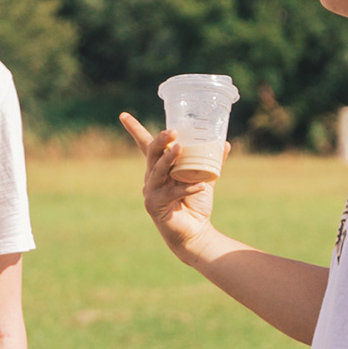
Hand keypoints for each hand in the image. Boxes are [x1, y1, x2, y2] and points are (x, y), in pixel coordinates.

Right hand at [118, 113, 225, 257]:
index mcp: (159, 168)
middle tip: (173, 131)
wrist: (195, 234)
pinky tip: (200, 185)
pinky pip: (172, 193)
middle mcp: (152, 177)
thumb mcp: (204, 179)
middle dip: (161, 141)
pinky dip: (187, 188)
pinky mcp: (156, 205)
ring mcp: (151, 191)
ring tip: (180, 148)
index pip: (145, 145)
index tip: (123, 114)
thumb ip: (212, 162)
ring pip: (158, 171)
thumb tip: (224, 143)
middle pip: (152, 154)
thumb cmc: (196, 206)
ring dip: (169, 159)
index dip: (134, 129)